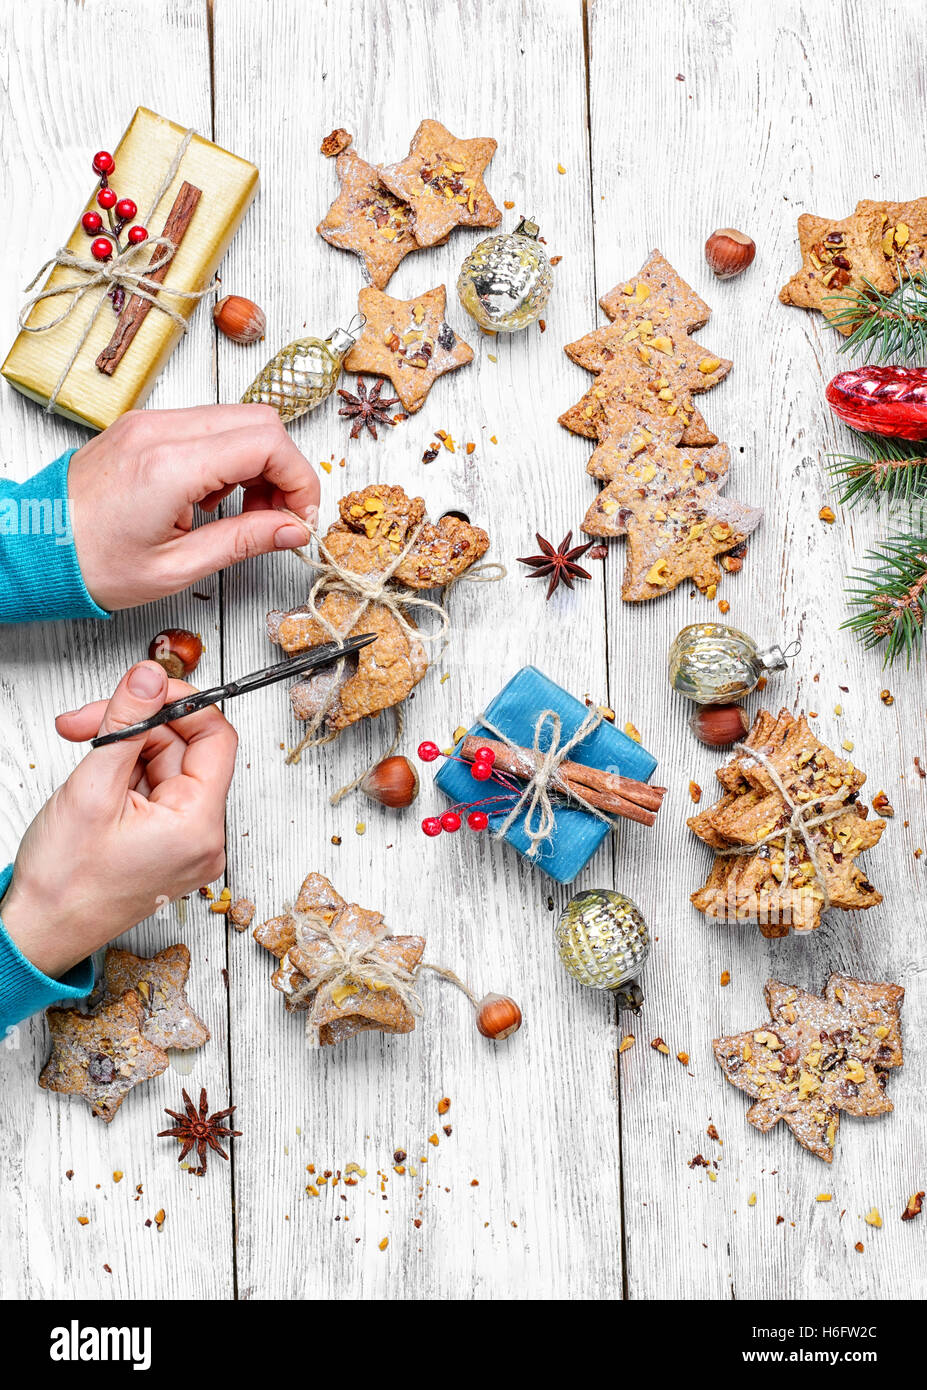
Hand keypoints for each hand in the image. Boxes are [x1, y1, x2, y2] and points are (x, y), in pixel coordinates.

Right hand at [0, 661, 237, 979]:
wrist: (38, 933)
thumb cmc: (63, 884)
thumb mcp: (92, 788)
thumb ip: (126, 724)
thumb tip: (150, 676)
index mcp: (198, 826)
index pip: (216, 738)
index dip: (181, 704)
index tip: (145, 688)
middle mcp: (202, 838)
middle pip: (186, 750)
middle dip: (137, 727)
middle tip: (86, 722)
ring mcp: (185, 845)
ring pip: (165, 768)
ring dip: (125, 751)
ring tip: (82, 759)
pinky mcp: (166, 848)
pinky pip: (156, 793)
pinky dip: (126, 776)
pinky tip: (94, 784)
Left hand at [68, 404, 318, 610]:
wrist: (34, 546)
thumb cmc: (92, 562)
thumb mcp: (177, 567)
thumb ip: (244, 541)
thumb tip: (294, 529)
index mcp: (171, 465)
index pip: (268, 442)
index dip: (300, 480)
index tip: (300, 519)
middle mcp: (161, 430)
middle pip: (261, 420)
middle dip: (284, 469)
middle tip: (279, 518)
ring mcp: (151, 422)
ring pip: (237, 419)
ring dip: (258, 463)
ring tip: (245, 513)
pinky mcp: (144, 426)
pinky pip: (207, 426)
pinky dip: (228, 457)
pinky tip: (215, 499)